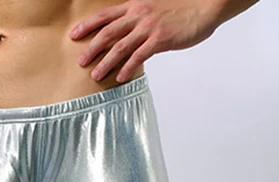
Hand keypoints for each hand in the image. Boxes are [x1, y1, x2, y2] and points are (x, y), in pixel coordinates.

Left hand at [70, 0, 221, 82]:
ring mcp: (149, 27)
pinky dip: (127, 67)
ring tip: (96, 75)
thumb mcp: (154, 8)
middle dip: (92, 48)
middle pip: (108, 33)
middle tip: (81, 62)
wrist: (204, 6)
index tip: (74, 35)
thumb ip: (138, 19)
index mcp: (135, 5)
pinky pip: (139, 56)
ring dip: (106, 62)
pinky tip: (119, 77)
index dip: (88, 25)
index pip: (105, 15)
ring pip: (120, 46)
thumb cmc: (181, 8)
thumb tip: (127, 34)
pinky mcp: (160, 39)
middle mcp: (138, 15)